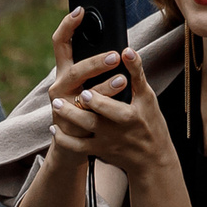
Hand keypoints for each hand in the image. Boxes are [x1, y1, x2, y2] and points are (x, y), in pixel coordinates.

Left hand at [45, 8, 169, 177]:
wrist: (151, 156)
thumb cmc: (149, 121)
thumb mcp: (147, 96)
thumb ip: (136, 72)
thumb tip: (126, 51)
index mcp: (128, 116)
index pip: (109, 108)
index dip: (96, 101)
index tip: (85, 92)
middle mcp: (115, 132)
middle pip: (91, 122)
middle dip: (74, 112)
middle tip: (58, 100)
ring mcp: (105, 143)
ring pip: (81, 134)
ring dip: (66, 121)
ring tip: (55, 105)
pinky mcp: (98, 151)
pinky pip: (77, 148)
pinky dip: (64, 140)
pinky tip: (55, 129)